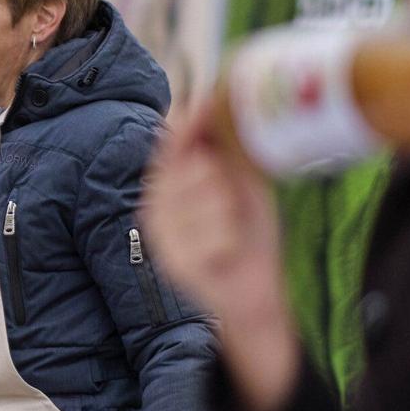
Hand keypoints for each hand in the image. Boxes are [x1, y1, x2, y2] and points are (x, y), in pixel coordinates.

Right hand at [141, 98, 301, 410]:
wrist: (255, 309)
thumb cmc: (249, 245)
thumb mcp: (243, 187)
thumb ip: (225, 149)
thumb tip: (207, 101)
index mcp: (165, 193)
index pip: (169, 148)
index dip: (191, 132)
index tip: (212, 119)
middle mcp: (155, 215)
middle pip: (189, 167)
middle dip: (222, 178)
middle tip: (231, 207)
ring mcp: (162, 242)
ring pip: (204, 197)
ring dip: (228, 212)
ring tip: (230, 236)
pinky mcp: (174, 268)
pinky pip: (211, 235)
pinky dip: (229, 242)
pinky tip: (227, 255)